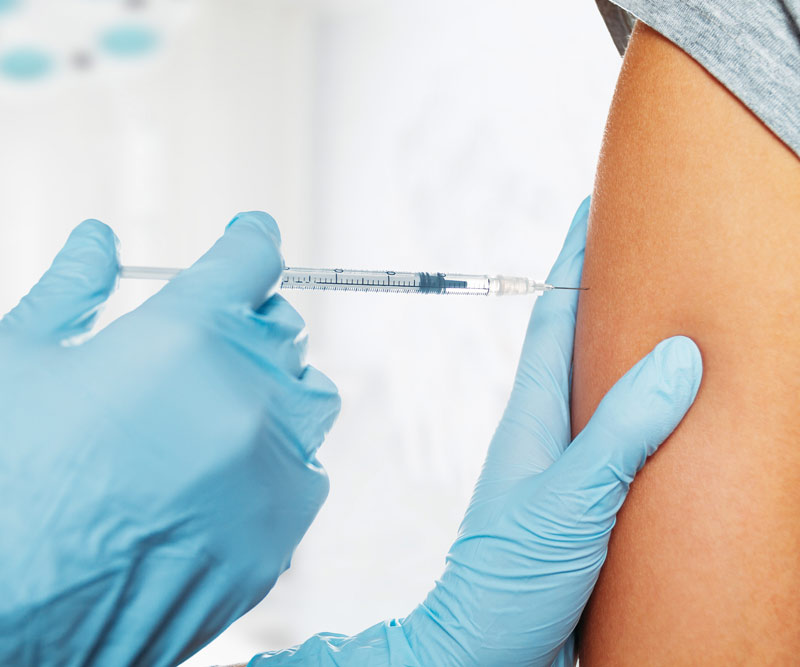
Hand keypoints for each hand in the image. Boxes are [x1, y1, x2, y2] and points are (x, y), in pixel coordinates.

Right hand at [0, 213, 339, 665]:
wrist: (3, 619)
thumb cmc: (3, 480)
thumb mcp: (19, 363)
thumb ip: (72, 290)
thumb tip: (97, 237)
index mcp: (183, 338)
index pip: (251, 260)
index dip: (249, 241)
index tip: (251, 237)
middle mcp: (244, 397)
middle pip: (282, 329)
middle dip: (248, 326)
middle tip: (209, 344)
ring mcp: (271, 469)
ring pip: (309, 397)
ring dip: (275, 389)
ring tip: (221, 410)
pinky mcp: (282, 532)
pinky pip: (306, 470)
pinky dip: (276, 460)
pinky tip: (224, 477)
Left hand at [247, 197, 701, 665]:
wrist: (485, 651)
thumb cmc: (507, 579)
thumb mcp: (570, 499)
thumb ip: (622, 431)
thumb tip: (676, 354)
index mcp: (535, 416)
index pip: (556, 315)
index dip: (574, 259)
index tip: (595, 208)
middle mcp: (550, 434)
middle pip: (584, 347)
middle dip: (616, 298)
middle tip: (657, 256)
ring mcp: (569, 470)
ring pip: (609, 397)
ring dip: (639, 361)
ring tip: (683, 329)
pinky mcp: (590, 508)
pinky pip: (627, 448)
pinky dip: (654, 426)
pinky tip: (685, 429)